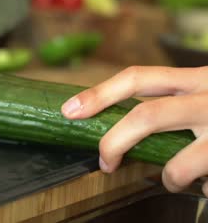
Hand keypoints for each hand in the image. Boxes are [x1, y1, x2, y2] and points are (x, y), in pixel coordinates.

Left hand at [61, 66, 207, 194]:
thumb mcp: (203, 97)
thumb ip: (173, 103)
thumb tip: (123, 126)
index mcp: (195, 79)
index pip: (138, 78)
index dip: (99, 94)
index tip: (70, 110)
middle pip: (146, 116)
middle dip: (115, 142)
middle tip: (105, 161)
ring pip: (176, 164)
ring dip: (167, 176)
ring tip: (174, 179)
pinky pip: (199, 180)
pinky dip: (195, 186)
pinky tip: (206, 180)